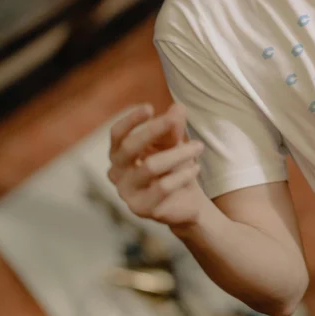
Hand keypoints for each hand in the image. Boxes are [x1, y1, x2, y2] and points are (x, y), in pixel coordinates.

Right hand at [107, 103, 205, 225]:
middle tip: (176, 121)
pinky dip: (182, 174)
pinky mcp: (142, 208)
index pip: (117, 134)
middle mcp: (116, 173)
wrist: (186, 202)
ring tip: (198, 147)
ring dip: (178, 153)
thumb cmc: (174, 167)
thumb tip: (178, 108)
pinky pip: (162, 187)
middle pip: (129, 147)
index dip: (130, 120)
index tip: (150, 107)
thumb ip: (173, 126)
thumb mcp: (174, 143)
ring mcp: (127, 193)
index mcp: (119, 154)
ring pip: (150, 166)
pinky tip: (196, 168)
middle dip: (154, 130)